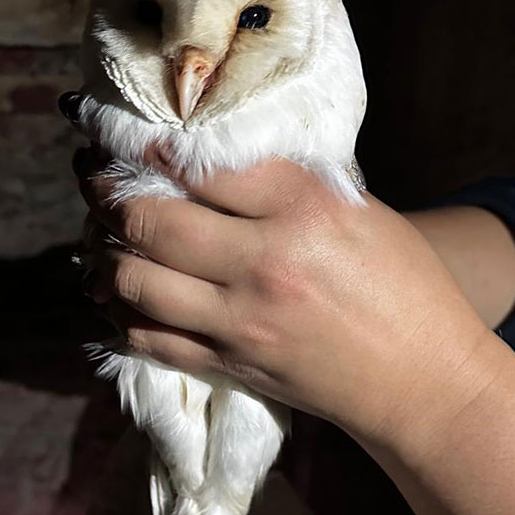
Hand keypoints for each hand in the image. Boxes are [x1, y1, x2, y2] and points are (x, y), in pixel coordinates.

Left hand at [77, 147, 498, 451]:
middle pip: (151, 221)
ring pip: (134, 281)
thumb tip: (213, 159)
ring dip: (102, 253)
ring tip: (97, 233)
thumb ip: (288, 184)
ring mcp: (240, 321)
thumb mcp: (360, 212)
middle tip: (91, 175)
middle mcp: (263, 262)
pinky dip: (120, 313)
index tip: (121, 132)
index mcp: (303, 208)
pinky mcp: (229, 365)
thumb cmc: (405, 287)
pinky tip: (113, 293)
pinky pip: (148, 338)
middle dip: (105, 192)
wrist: (423, 381)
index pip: (198, 165)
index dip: (146, 144)